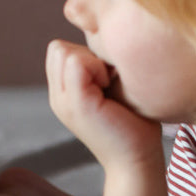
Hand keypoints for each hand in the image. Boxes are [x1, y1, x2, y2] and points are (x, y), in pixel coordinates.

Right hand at [46, 40, 164, 171]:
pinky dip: (98, 68)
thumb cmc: (135, 123)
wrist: (138, 160)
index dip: (84, 54)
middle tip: (109, 81)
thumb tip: (103, 36)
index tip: (108, 76)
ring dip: (93, 61)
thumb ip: (97, 67)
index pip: (58, 50)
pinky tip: (111, 87)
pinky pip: (77, 62)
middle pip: (58, 48)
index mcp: (62, 93)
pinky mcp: (77, 104)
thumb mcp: (109, 88)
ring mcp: (62, 101)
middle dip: (86, 54)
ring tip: (110, 85)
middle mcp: (57, 97)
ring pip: (64, 51)